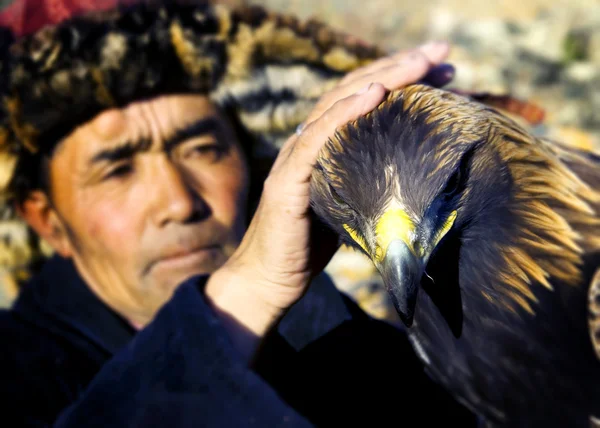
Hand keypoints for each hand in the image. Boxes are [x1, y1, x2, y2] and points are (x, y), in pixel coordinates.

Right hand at [205, 41, 452, 357]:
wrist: (269, 280)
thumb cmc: (311, 245)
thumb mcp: (351, 204)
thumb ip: (371, 181)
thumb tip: (421, 173)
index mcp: (326, 144)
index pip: (363, 98)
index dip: (400, 77)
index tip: (443, 68)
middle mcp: (308, 141)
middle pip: (353, 90)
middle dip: (399, 67)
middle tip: (442, 52)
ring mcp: (295, 157)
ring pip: (335, 104)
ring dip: (380, 79)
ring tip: (419, 62)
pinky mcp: (287, 180)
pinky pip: (314, 140)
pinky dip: (343, 114)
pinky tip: (373, 95)